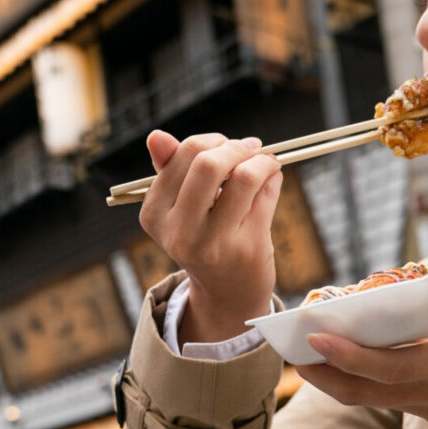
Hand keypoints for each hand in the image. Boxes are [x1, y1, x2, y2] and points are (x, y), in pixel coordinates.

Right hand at [137, 131, 282, 343]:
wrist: (227, 293)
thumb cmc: (205, 237)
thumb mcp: (180, 207)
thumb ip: (170, 169)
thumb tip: (157, 136)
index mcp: (155, 214)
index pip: (182, 156)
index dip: (211, 142)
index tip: (228, 144)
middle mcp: (180, 231)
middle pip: (209, 164)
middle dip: (235, 147)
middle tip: (249, 149)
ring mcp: (214, 243)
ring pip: (244, 177)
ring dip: (261, 160)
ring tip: (266, 162)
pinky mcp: (247, 249)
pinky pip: (265, 195)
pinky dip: (272, 177)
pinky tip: (272, 178)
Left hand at [295, 294, 427, 427]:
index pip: (385, 366)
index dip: (347, 355)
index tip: (316, 336)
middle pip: (362, 390)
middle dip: (322, 373)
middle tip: (288, 351)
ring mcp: (427, 405)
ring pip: (368, 398)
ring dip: (333, 380)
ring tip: (304, 356)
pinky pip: (383, 398)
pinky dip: (357, 382)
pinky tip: (345, 361)